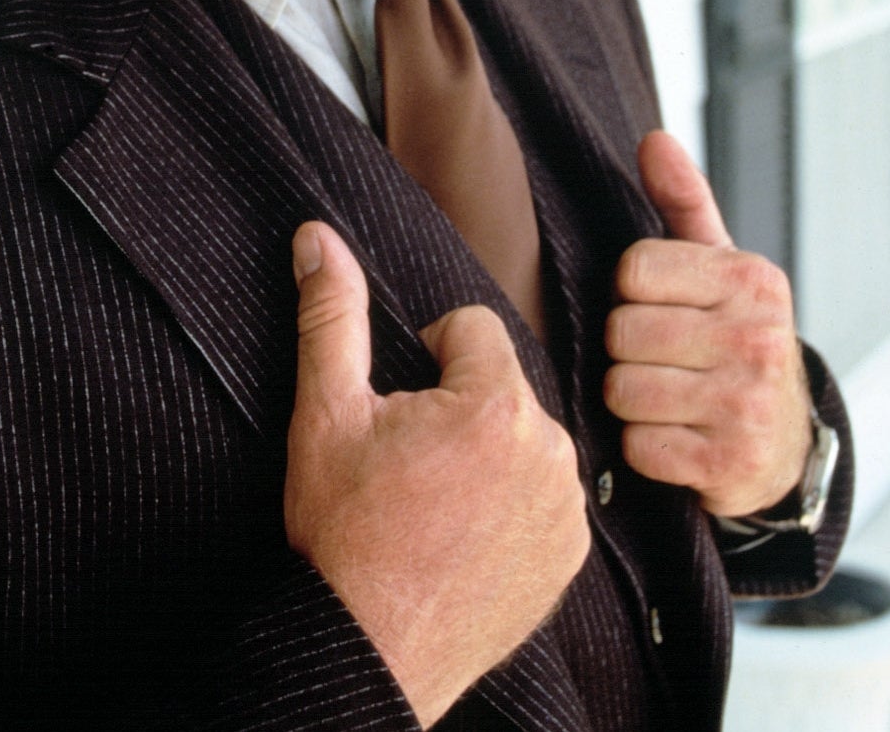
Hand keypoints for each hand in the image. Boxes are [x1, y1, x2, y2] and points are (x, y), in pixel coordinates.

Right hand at [283, 221, 587, 728]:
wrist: (369, 651)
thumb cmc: (344, 532)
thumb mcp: (326, 413)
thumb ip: (332, 315)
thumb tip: (319, 238)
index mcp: (495, 405)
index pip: (473, 327)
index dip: (428, 355)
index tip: (401, 409)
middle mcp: (550, 451)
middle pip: (503, 383)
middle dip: (459, 404)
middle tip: (412, 460)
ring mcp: (566, 509)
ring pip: (526, 437)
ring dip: (489, 452)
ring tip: (436, 500)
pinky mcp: (570, 556)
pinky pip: (546, 494)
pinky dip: (511, 502)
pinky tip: (465, 533)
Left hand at [603, 131, 813, 518]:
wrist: (782, 445)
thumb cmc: (733, 340)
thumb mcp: (717, 268)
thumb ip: (682, 201)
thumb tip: (654, 139)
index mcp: (751, 280)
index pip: (633, 270)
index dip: (632, 294)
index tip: (661, 307)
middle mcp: (759, 339)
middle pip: (622, 333)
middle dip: (628, 350)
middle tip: (663, 359)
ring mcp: (747, 405)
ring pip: (623, 391)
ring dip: (632, 401)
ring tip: (668, 398)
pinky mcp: (730, 465)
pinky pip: (638, 447)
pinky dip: (645, 448)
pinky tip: (678, 438)